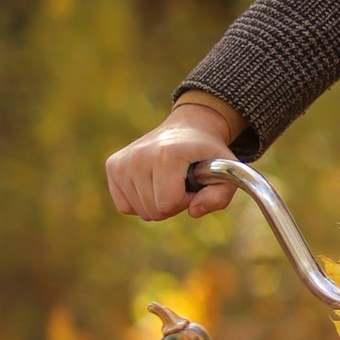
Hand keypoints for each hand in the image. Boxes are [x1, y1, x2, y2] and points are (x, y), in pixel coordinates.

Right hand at [107, 105, 240, 220]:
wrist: (190, 128)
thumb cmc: (208, 154)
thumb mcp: (227, 172)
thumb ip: (218, 197)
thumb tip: (193, 212)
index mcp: (167, 154)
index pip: (167, 204)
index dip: (185, 201)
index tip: (193, 184)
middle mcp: (140, 155)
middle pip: (153, 210)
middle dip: (172, 203)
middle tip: (181, 182)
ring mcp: (123, 160)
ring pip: (140, 210)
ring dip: (158, 202)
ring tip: (169, 179)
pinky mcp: (112, 165)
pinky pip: (125, 206)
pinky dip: (141, 201)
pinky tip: (153, 182)